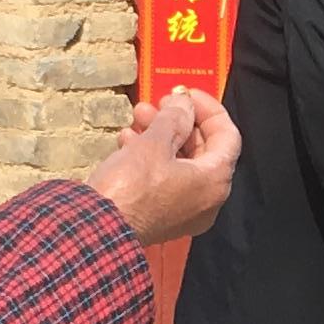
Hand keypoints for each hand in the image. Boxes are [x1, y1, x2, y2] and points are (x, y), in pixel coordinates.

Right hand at [82, 89, 238, 245]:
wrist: (95, 230)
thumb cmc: (130, 187)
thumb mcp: (154, 143)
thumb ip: (174, 118)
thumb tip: (183, 105)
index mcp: (214, 182)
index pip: (227, 136)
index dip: (210, 109)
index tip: (187, 93)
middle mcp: (206, 200)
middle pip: (202, 149)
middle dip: (178, 121)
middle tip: (157, 103)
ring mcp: (184, 211)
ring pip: (180, 162)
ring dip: (160, 135)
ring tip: (137, 117)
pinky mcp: (161, 216)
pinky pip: (165, 180)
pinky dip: (151, 157)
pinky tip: (127, 140)